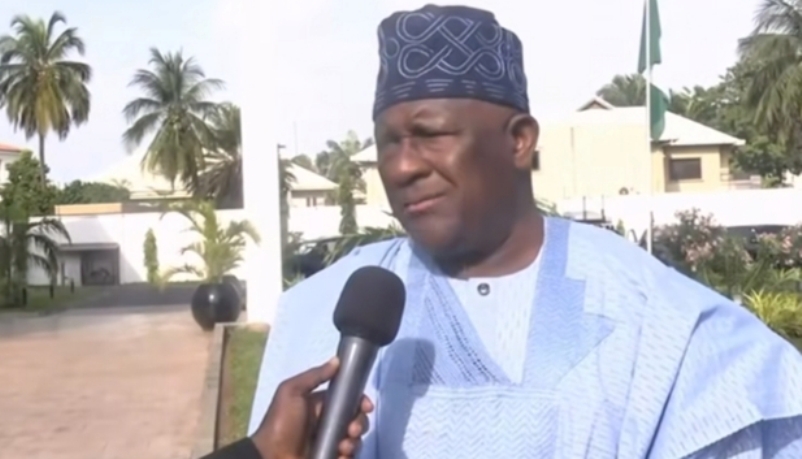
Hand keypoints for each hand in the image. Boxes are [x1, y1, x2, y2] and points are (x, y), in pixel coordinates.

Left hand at [251, 357, 374, 458]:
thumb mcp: (291, 391)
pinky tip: (340, 456)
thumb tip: (337, 360)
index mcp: (321, 405)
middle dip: (360, 424)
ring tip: (343, 447)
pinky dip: (348, 457)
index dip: (361, 402)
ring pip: (355, 439)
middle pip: (356, 419)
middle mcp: (328, 423)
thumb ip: (314, 376)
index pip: (349, 400)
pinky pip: (348, 457)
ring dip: (355, 442)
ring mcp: (330, 442)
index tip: (366, 406)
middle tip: (352, 430)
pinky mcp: (330, 457)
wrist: (271, 456)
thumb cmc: (281, 422)